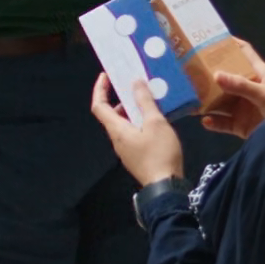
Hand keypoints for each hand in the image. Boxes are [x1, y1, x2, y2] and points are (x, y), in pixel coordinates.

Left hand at [91, 71, 184, 187]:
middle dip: (120, 98)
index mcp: (117, 130)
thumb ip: (145, 102)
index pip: (99, 106)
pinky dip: (139, 122)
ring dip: (132, 110)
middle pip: (111, 114)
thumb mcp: (155, 123)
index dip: (100, 89)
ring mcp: (126, 150)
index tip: (106, 75)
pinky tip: (155, 119)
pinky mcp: (136, 156)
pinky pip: (132, 133)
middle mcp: (117, 139)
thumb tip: (135, 82)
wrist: (165, 188)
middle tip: (133, 85)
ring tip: (148, 99)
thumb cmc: (159, 153)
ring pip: (124, 124)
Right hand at [201, 42, 264, 139]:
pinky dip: (214, 122)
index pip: (244, 52)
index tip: (212, 38)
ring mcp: (245, 107)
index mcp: (259, 73)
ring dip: (208, 101)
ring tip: (192, 99)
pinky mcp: (242, 125)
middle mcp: (250, 88)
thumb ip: (241, 85)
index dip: (231, 43)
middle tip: (191, 70)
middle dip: (211, 75)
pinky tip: (205, 120)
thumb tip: (216, 75)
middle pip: (227, 77)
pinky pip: (224, 123)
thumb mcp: (264, 93)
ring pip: (221, 101)